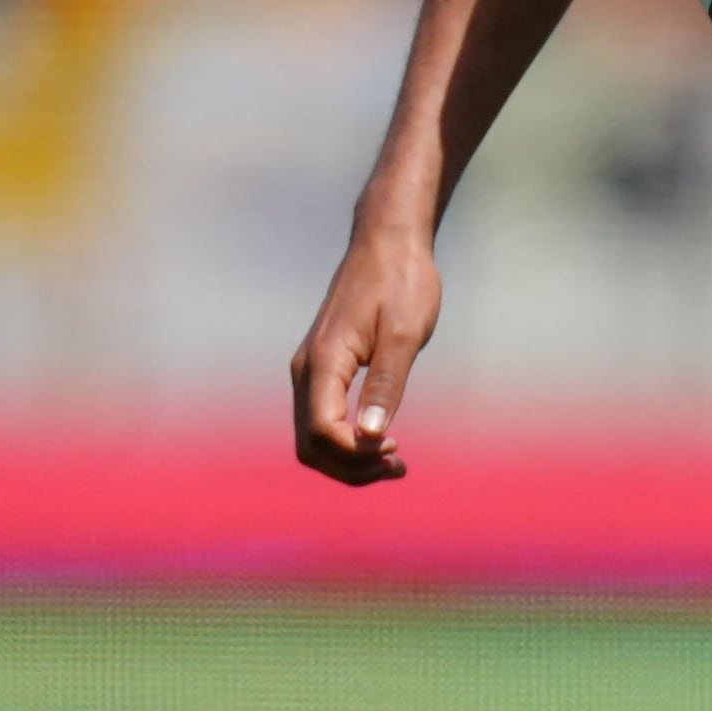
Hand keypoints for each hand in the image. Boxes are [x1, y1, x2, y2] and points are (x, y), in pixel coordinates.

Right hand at [289, 224, 440, 481]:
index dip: (355, 454)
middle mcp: (307, 370)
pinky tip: (381, 440)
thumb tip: (370, 437)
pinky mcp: (322, 370)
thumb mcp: (405, 335)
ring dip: (348, 459)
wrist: (387, 243)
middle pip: (310, 445)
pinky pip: (321, 420)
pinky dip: (346, 441)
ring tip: (394, 462)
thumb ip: (386, 385)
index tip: (396, 447)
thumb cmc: (402, 282)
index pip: (322, 431)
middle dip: (350, 467)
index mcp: (324, 361)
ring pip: (312, 437)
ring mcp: (310, 370)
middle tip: (398, 465)